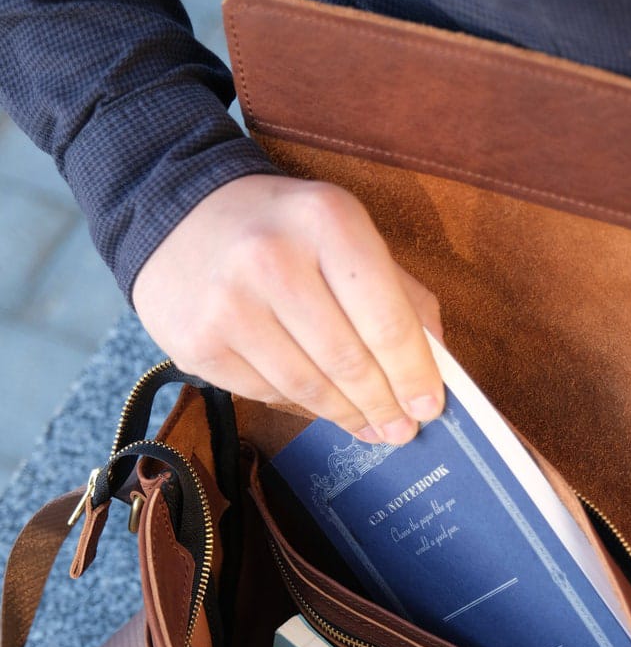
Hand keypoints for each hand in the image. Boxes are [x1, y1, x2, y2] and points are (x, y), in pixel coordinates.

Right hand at [131, 174, 444, 443]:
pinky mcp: (199, 345)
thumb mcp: (346, 234)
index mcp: (327, 221)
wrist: (179, 215)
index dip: (413, 374)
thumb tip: (436, 366)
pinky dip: (302, 405)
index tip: (429, 408)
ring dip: (348, 415)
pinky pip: (268, 394)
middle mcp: (273, 259)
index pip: (386, 319)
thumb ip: (397, 294)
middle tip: (402, 430)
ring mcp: (229, 305)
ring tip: (371, 427)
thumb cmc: (282, 231)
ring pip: (309, 387)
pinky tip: (320, 404)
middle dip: (384, 404)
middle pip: (348, 361)